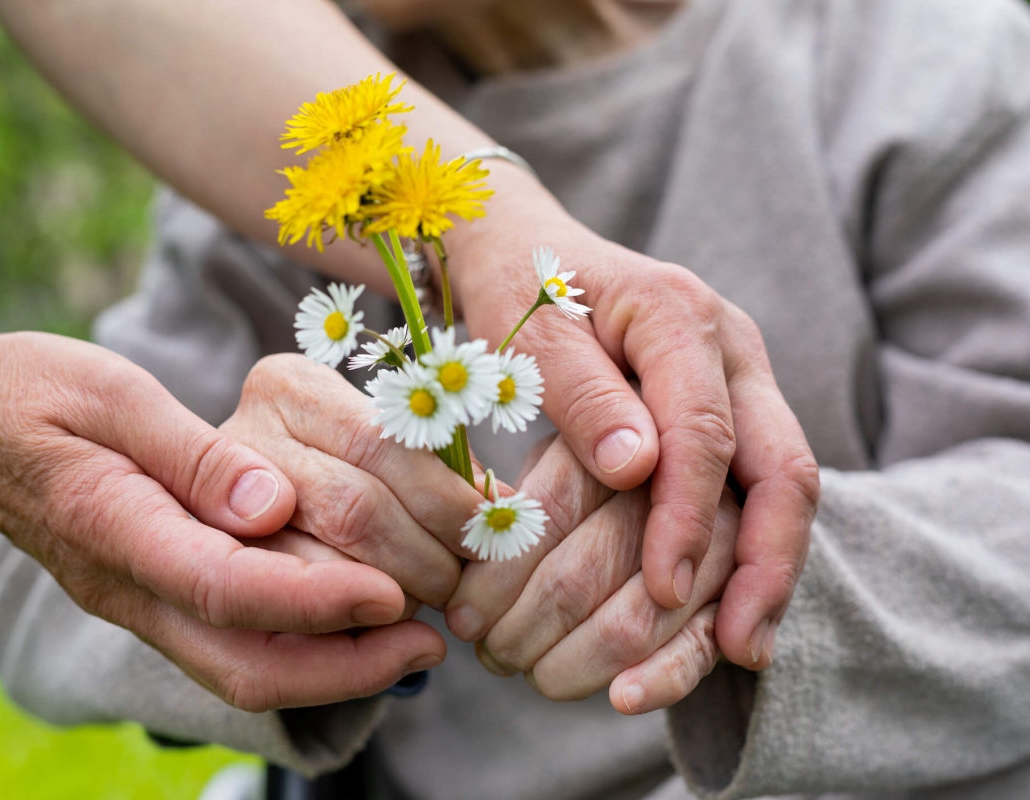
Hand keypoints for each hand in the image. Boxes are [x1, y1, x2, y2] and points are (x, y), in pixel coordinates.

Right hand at [0, 331, 455, 710]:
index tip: (393, 593)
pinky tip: (355, 624)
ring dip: (333, 669)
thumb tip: (273, 504)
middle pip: (243, 663)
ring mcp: (136, 602)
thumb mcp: (109, 392)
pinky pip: (231, 647)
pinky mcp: (150, 597)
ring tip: (413, 643)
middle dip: (345, 666)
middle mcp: (127, 586)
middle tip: (428, 643)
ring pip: (241, 670)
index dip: (315, 598)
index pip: (226, 587)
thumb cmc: (36, 391)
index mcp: (114, 527)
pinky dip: (302, 648)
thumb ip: (191, 452)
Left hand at [451, 177, 818, 667]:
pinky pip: (756, 491)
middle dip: (768, 561)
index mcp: (681, 316)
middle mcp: (733, 351)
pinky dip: (746, 554)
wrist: (525, 245)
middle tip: (741, 644)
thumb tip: (639, 468)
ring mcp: (740, 384)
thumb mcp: (529, 331)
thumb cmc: (517, 286)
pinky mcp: (729, 418)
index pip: (705, 430)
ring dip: (767, 571)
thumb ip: (583, 393)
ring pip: (784, 486)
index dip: (688, 516)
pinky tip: (726, 618)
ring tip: (741, 649)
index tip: (664, 588)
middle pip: (784, 464)